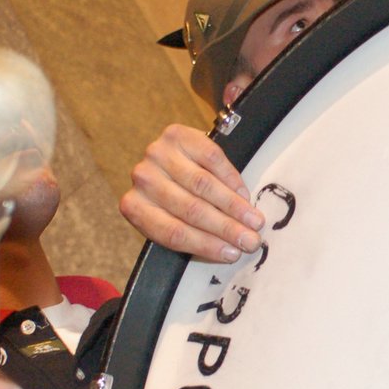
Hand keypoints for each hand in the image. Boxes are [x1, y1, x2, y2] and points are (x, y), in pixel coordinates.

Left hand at [120, 124, 264, 260]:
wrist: (169, 157)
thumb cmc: (174, 195)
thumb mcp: (173, 219)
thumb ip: (193, 233)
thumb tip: (232, 251)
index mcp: (134, 207)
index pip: (173, 232)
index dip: (206, 245)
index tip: (232, 254)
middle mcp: (142, 179)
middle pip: (190, 209)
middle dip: (226, 228)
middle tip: (251, 240)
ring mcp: (157, 154)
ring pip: (202, 185)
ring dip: (233, 206)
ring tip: (254, 220)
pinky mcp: (176, 134)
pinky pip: (211, 158)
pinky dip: (231, 179)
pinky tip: (244, 195)